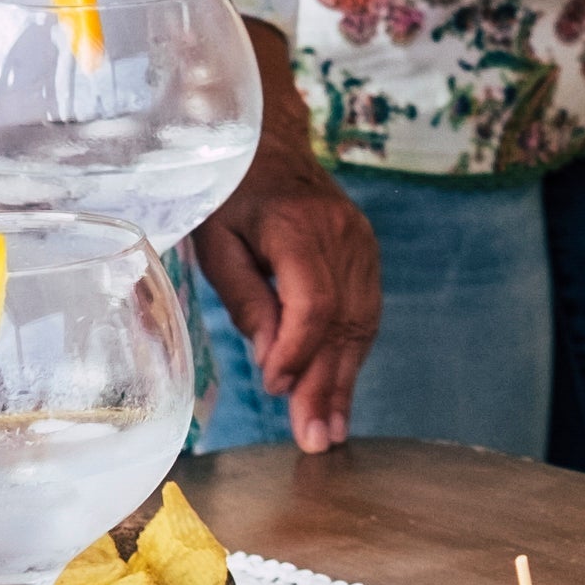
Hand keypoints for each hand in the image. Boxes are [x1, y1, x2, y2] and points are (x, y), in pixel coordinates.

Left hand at [198, 44, 381, 453]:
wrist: (270, 143)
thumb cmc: (230, 195)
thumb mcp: (217, 242)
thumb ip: (246, 299)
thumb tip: (270, 360)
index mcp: (298, 228)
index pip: (315, 303)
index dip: (298, 352)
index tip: (275, 389)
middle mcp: (341, 235)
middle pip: (345, 323)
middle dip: (327, 386)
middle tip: (315, 440)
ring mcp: (361, 244)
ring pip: (363, 324)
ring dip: (347, 380)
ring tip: (332, 430)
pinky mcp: (367, 253)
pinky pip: (367, 313)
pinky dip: (353, 356)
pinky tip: (340, 390)